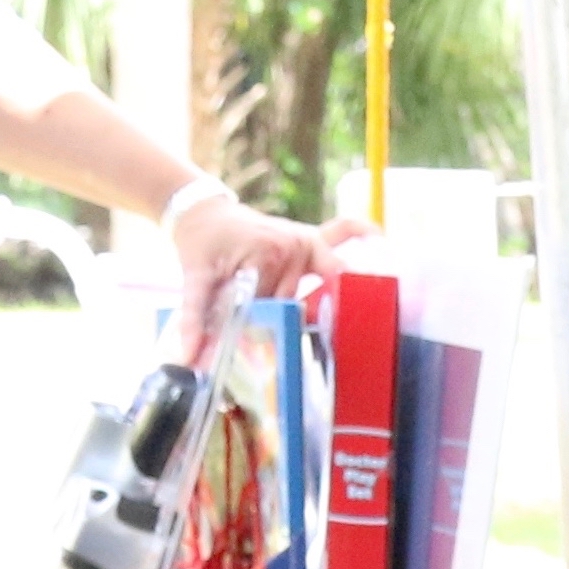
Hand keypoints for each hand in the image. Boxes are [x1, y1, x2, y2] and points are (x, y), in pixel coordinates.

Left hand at [170, 197, 374, 358]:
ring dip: (314, 298)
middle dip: (276, 314)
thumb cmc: (201, 245)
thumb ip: (195, 317)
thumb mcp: (196, 279)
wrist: (202, 212)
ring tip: (322, 319)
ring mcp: (307, 238)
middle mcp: (294, 245)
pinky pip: (344, 230)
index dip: (259, 323)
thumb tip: (188, 357)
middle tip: (258, 326)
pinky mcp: (312, 235)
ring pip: (319, 283)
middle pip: (296, 298)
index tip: (252, 343)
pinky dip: (363, 234)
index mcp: (268, 254)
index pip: (274, 304)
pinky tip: (380, 244)